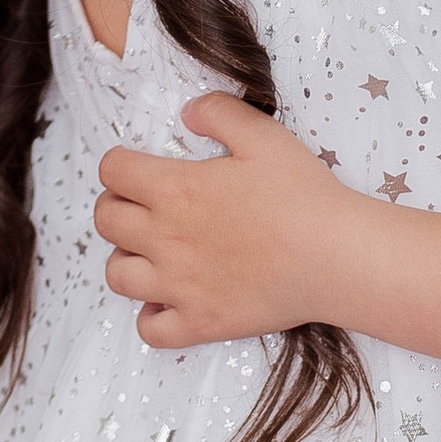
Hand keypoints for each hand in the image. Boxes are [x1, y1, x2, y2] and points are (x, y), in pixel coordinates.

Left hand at [94, 92, 354, 346]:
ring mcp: (178, 287)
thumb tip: (187, 112)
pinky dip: (150, 315)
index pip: (113, 171)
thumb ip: (219, 113)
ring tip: (153, 251)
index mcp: (175, 189)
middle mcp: (165, 238)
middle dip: (116, 206)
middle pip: (106, 221)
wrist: (334, 257)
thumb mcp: (264, 135)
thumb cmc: (302, 195)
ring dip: (127, 258)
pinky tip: (168, 300)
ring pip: (117, 275)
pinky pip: (150, 330)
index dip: (120, 164)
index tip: (137, 166)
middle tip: (143, 205)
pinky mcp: (199, 322)